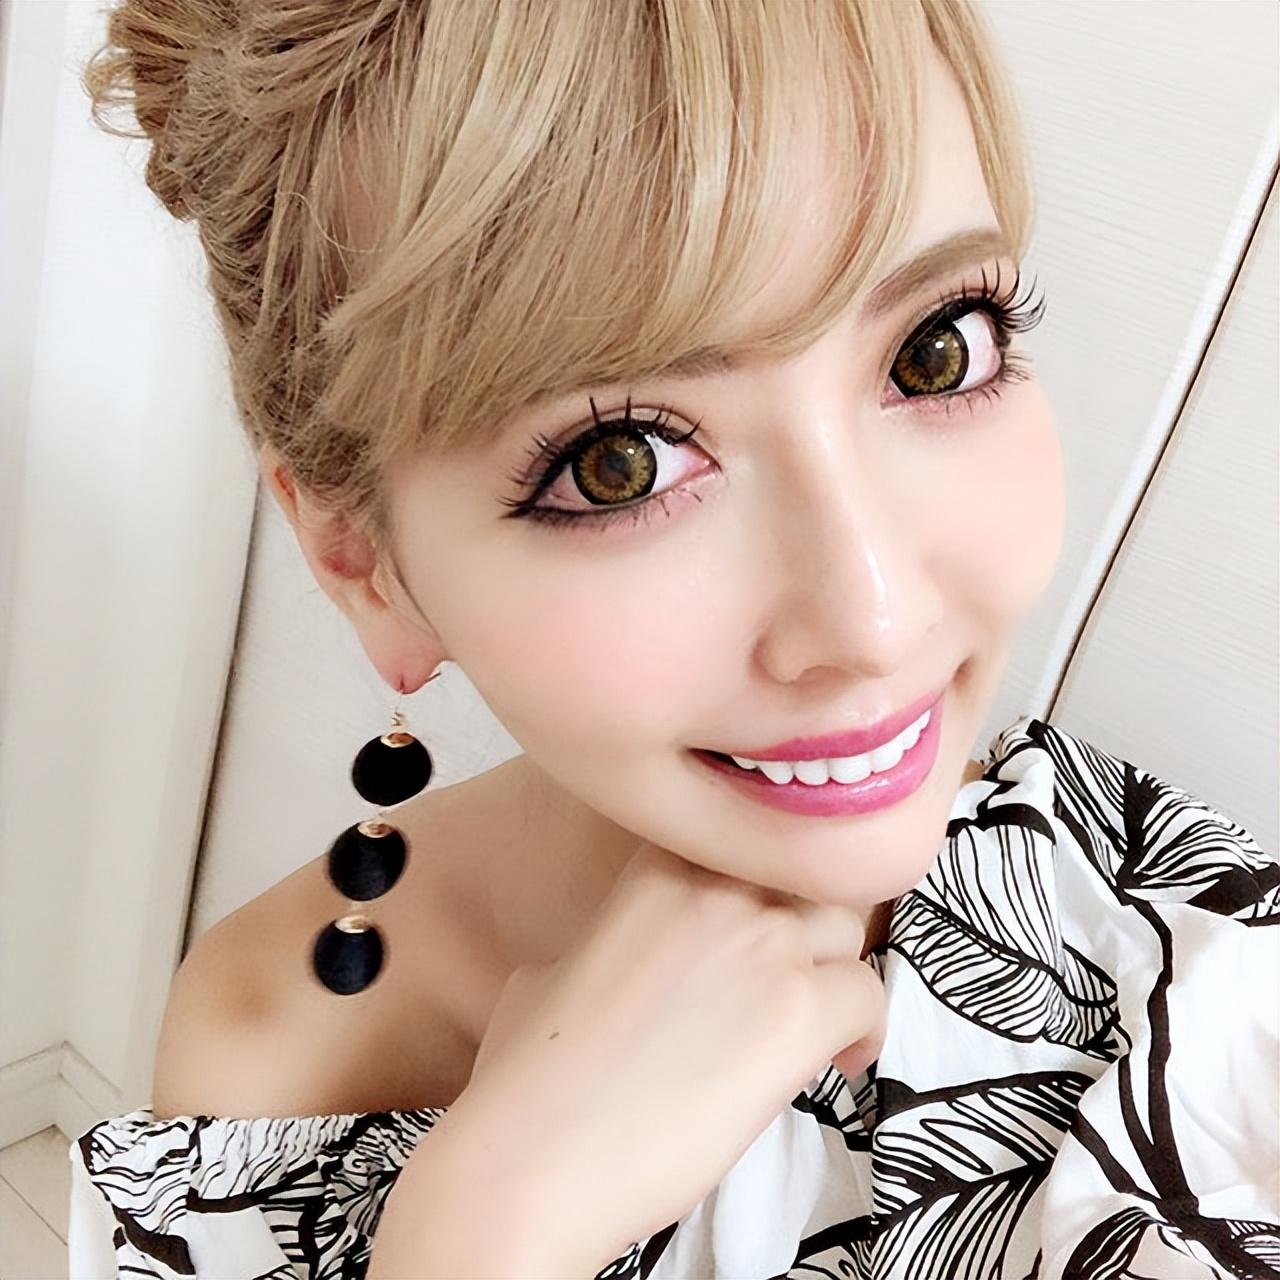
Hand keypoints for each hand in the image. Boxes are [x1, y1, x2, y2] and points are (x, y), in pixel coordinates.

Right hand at [437, 840, 884, 1274]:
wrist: (534, 1156)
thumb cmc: (526, 1077)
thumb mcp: (548, 972)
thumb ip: (603, 945)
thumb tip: (605, 965)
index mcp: (654, 865)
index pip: (746, 839)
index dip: (761, 887)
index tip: (759, 929)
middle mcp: (716, 886)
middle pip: (803, 876)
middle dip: (807, 926)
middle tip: (795, 978)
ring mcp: (762, 943)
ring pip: (846, 926)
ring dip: (836, 971)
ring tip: (818, 1025)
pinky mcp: (800, 1012)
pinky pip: (869, 995)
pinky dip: (862, 1031)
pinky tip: (836, 1065)